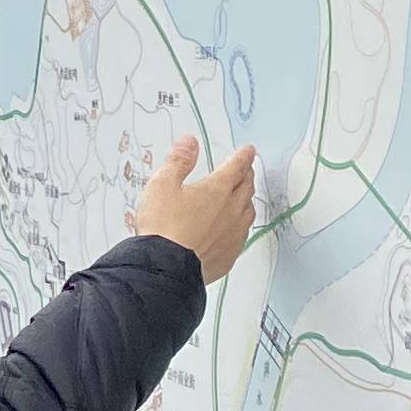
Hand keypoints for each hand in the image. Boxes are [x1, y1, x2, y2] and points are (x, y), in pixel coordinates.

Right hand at [130, 136, 260, 282]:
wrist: (167, 267)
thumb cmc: (164, 227)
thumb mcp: (162, 185)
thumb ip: (178, 161)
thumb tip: (189, 143)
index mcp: (217, 189)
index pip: (236, 167)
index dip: (243, 156)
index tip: (249, 151)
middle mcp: (232, 210)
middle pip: (246, 188)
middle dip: (247, 176)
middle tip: (246, 171)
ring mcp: (233, 234)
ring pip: (248, 212)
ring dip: (247, 200)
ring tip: (243, 197)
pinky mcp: (229, 254)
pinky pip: (242, 235)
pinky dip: (240, 225)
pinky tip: (234, 228)